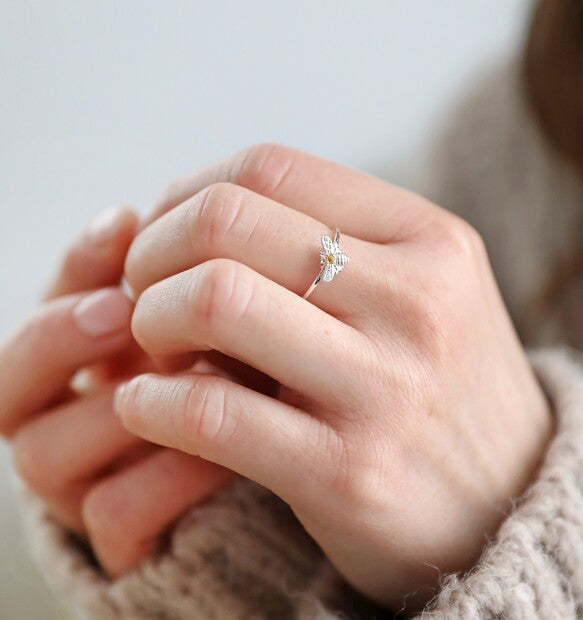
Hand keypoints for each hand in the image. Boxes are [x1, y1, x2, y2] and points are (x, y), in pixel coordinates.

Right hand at [0, 207, 233, 575]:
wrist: (282, 457)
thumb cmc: (249, 368)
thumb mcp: (231, 316)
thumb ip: (209, 274)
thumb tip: (213, 211)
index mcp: (86, 349)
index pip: (55, 297)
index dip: (79, 260)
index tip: (125, 223)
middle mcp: (67, 409)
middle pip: (17, 372)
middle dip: (63, 334)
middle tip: (122, 309)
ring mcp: (84, 477)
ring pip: (46, 451)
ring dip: (125, 412)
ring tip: (200, 384)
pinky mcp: (120, 535)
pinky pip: (114, 512)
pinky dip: (166, 479)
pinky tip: (222, 455)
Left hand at [115, 144, 552, 609]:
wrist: (510, 501)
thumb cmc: (443, 387)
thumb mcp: (423, 291)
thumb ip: (332, 244)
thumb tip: (196, 216)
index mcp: (430, 239)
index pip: (269, 167)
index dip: (187, 195)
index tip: (164, 238)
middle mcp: (417, 301)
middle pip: (226, 222)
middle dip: (152, 252)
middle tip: (144, 292)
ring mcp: (386, 388)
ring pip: (213, 301)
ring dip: (149, 319)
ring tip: (154, 347)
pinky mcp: (349, 473)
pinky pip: (211, 414)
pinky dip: (151, 402)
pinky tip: (146, 405)